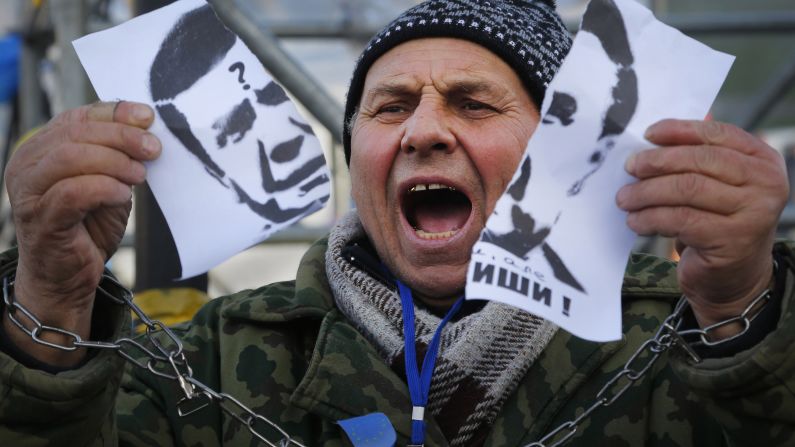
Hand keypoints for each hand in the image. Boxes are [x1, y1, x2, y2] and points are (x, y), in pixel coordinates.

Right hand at [4, 101, 159, 364]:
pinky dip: (105, 188)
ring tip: (139, 175)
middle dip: (122, 137)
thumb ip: (118, 154)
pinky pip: (73, 192)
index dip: (115, 112)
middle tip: (153, 149)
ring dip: (114, 162)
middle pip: (76, 133)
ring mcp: (29, 192)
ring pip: (71, 156)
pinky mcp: (41, 219)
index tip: (148, 117)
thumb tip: (147, 126)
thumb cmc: (87, 227)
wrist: (67, 278)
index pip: (78, 117)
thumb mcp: (107, 181)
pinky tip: (123, 195)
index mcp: (41, 149)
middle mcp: (27, 165)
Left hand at [617, 119, 787, 337]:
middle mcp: (766, 183)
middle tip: (629, 168)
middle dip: (657, 162)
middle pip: (700, 161)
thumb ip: (697, 153)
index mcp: (763, 160)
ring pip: (688, 189)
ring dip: (648, 193)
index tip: (647, 134)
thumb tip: (661, 128)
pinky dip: (651, 218)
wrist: (732, 278)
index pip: (719, 135)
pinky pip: (681, 220)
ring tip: (625, 198)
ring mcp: (754, 213)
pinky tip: (635, 221)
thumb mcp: (713, 184)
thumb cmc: (716, 223)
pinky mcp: (733, 240)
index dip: (680, 130)